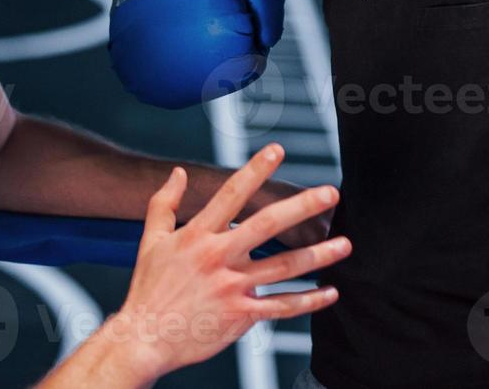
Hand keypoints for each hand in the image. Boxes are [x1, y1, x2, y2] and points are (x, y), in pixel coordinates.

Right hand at [108, 143, 348, 382]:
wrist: (143, 339)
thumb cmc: (147, 288)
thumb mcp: (150, 241)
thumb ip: (164, 203)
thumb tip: (177, 172)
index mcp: (198, 235)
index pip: (232, 195)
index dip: (255, 170)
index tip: (278, 150)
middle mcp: (218, 258)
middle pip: (267, 225)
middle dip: (302, 207)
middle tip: (331, 193)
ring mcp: (231, 288)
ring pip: (284, 267)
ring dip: (318, 255)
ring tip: (345, 243)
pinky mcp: (240, 316)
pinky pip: (281, 306)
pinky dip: (309, 300)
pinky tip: (330, 292)